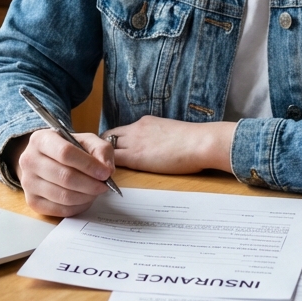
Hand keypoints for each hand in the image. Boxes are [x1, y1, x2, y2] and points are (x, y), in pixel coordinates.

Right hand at [6, 129, 115, 217]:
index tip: (105, 173)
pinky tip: (85, 199)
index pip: (65, 153)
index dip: (88, 165)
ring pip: (63, 196)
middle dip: (90, 184)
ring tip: (95, 191)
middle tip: (104, 185)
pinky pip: (60, 210)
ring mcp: (28, 183)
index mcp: (41, 139)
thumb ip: (101, 150)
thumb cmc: (69, 149)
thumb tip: (107, 169)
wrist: (47, 160)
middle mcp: (29, 160)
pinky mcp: (32, 202)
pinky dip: (78, 207)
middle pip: (64, 177)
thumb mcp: (86, 141)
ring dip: (86, 196)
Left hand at [103, 116, 235, 175]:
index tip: (113, 152)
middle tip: (101, 163)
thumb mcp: (170, 132)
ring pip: (106, 148)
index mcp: (145, 122)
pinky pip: (112, 162)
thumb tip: (158, 147)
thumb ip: (158, 137)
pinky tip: (108, 178)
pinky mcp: (135, 157)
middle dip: (103, 149)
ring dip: (103, 159)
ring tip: (102, 172)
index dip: (113, 141)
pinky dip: (107, 169)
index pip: (121, 131)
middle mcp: (136, 128)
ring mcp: (134, 142)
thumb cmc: (193, 140)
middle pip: (108, 136)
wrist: (199, 142)